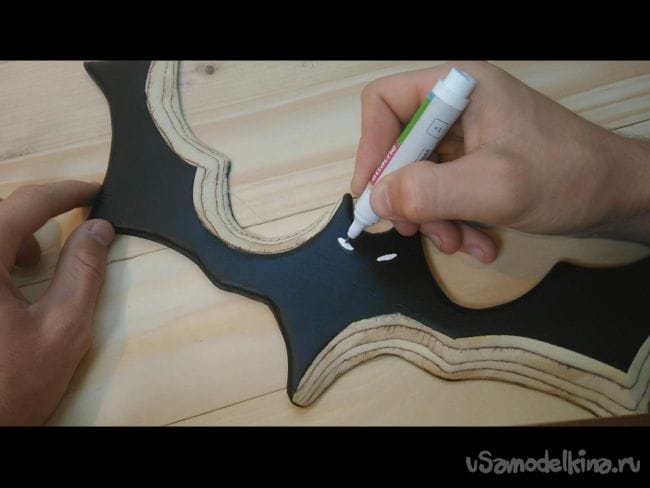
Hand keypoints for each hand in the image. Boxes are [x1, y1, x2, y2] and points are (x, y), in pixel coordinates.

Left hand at [0, 181, 113, 424]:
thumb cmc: (10, 385)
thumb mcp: (62, 329)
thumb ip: (83, 271)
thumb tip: (98, 227)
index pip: (25, 203)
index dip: (66, 191)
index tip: (96, 191)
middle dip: (36, 219)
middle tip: (69, 236)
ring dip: (10, 238)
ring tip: (29, 270)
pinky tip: (2, 287)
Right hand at [353, 61, 649, 261]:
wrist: (618, 196)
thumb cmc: (564, 177)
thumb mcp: (491, 186)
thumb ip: (427, 191)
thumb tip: (375, 200)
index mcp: (457, 89)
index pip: (385, 103)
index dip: (371, 147)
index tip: (372, 193)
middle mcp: (456, 108)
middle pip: (399, 147)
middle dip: (406, 195)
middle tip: (413, 230)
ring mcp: (467, 138)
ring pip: (419, 177)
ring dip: (431, 217)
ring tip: (457, 243)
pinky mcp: (476, 165)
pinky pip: (443, 193)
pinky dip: (452, 221)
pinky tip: (476, 242)